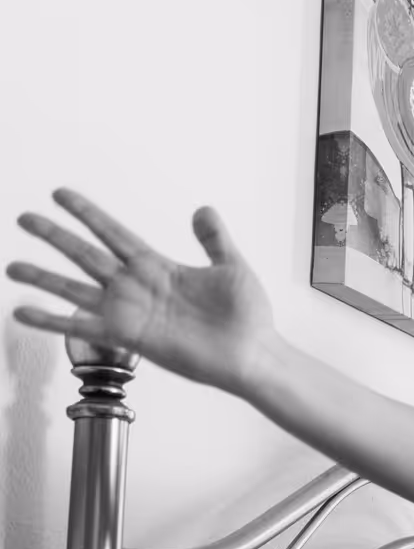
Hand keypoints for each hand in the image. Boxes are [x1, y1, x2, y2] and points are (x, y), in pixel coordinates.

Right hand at [9, 189, 277, 395]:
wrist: (254, 354)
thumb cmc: (247, 317)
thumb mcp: (232, 267)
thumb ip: (214, 239)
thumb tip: (203, 209)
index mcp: (158, 267)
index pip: (114, 233)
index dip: (88, 214)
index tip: (61, 194)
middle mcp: (137, 286)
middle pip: (86, 254)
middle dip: (55, 236)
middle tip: (24, 217)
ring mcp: (130, 311)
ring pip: (76, 288)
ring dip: (43, 278)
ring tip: (12, 267)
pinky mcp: (129, 337)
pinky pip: (82, 326)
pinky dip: (51, 320)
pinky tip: (22, 312)